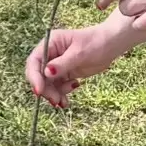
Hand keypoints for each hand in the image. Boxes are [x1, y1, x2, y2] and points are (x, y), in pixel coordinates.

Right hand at [24, 15, 145, 107]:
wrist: (111, 45)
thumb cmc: (96, 42)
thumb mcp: (79, 53)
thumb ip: (63, 63)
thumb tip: (46, 72)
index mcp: (50, 43)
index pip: (35, 61)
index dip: (34, 76)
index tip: (39, 91)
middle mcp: (50, 54)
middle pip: (39, 75)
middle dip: (45, 89)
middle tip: (55, 100)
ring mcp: (56, 65)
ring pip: (47, 84)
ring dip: (53, 95)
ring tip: (63, 103)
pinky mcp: (64, 74)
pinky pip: (57, 87)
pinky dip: (60, 95)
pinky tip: (67, 100)